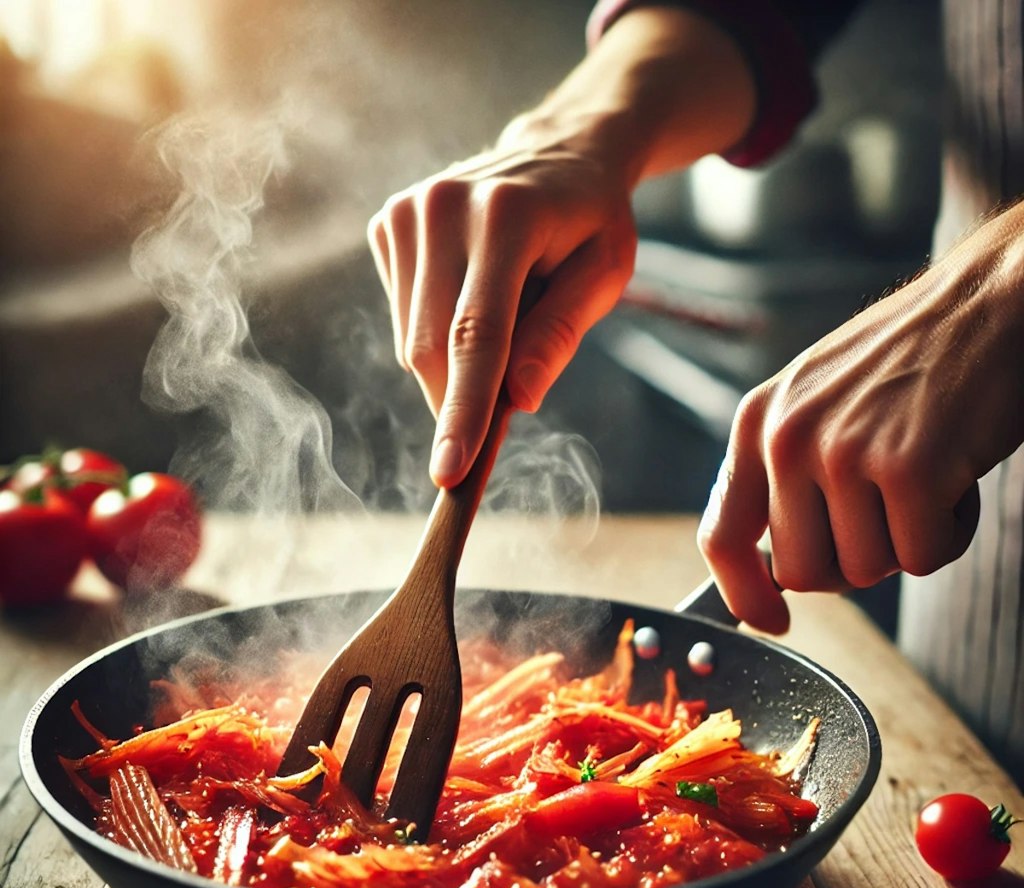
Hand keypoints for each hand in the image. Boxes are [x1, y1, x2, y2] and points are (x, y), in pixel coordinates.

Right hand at [367, 7, 756, 487]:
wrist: (561, 150)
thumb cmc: (592, 221)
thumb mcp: (604, 275)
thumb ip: (559, 335)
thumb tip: (518, 400)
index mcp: (506, 217)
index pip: (476, 337)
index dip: (462, 411)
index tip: (449, 473)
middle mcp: (443, 206)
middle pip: (432, 348)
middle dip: (458, 403)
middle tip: (494, 423)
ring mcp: (407, 211)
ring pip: (411, 341)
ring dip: (451, 369)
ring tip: (503, 323)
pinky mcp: (386, 223)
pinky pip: (402, 317)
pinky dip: (435, 336)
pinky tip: (471, 298)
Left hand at [698, 204, 1023, 632]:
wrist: (991, 300)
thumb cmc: (907, 361)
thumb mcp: (814, 402)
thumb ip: (783, 475)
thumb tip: (776, 574)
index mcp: (757, 423)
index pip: (722, 535)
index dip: (741, 593)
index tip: (770, 621)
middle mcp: (787, 439)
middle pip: (800, 573)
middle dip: (850, 560)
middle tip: (887, 510)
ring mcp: (844, 453)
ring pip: (864, 570)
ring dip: (904, 541)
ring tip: (925, 473)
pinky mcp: (909, 469)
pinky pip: (920, 559)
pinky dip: (948, 534)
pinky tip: (956, 477)